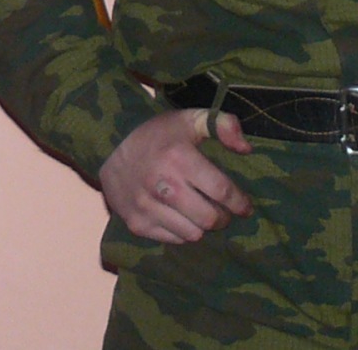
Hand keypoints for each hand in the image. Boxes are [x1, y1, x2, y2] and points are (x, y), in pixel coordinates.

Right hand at [101, 108, 252, 243]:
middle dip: (223, 218)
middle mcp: (162, 185)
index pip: (221, 190)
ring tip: (203, 215)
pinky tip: (183, 218)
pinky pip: (173, 239)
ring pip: (193, 234)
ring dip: (203, 226)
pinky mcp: (137, 223)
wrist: (111, 147)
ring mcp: (147, 207)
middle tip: (224, 212)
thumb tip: (247, 148)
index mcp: (179, 158)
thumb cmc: (159, 134)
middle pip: (209, 218)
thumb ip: (223, 125)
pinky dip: (183, 232)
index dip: (239, 202)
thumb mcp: (190, 118)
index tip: (246, 207)